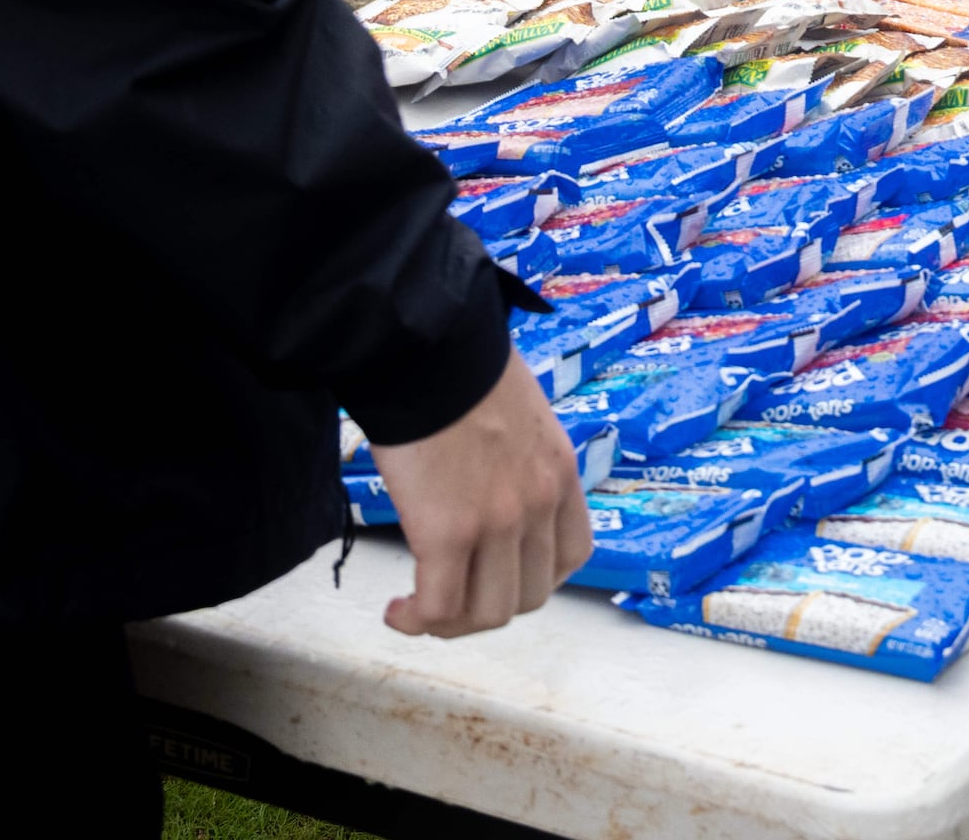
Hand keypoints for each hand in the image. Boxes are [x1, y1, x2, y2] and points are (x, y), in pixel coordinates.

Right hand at [368, 359, 593, 636]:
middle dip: (486, 606)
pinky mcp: (448, 533)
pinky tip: (397, 611)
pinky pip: (440, 607)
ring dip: (451, 623)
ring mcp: (498, 523)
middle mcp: (539, 504)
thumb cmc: (459, 367)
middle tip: (449, 594)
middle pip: (528, 596)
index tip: (497, 574)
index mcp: (559, 473)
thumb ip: (516, 456)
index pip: (571, 557)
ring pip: (487, 613)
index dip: (533, 579)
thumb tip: (487, 475)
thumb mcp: (518, 414)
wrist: (428, 346)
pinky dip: (417, 621)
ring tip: (418, 609)